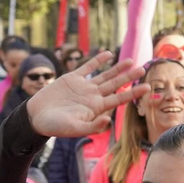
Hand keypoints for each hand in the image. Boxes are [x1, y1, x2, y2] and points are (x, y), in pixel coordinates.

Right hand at [25, 52, 144, 137]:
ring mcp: (83, 86)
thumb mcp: (74, 129)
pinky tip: (107, 54)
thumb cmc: (56, 126)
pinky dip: (97, 60)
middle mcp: (93, 96)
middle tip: (143, 68)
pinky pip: (87, 67)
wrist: (36, 117)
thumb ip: (92, 126)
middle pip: (115, 84)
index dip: (133, 93)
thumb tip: (108, 120)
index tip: (147, 88)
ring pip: (104, 75)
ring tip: (130, 60)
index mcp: (96, 108)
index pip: (119, 98)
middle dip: (129, 77)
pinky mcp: (72, 78)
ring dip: (117, 68)